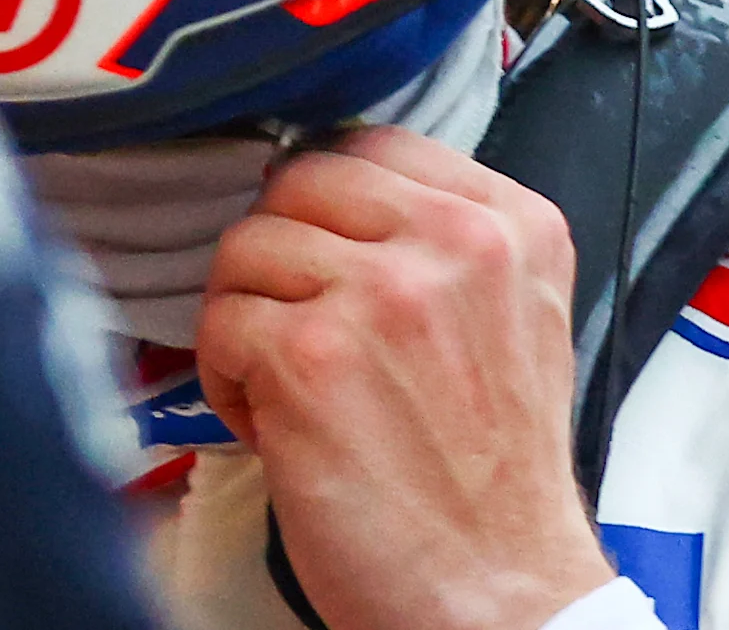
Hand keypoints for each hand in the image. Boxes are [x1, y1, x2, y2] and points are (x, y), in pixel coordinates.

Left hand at [195, 126, 610, 629]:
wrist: (504, 595)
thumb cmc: (490, 472)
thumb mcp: (511, 317)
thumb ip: (435, 236)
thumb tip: (318, 176)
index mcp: (509, 226)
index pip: (367, 143)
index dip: (324, 204)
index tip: (327, 261)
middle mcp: (454, 245)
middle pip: (294, 183)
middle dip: (279, 257)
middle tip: (303, 329)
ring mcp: (381, 295)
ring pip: (244, 247)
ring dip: (248, 319)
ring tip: (294, 385)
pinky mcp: (311, 355)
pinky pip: (217, 321)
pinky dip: (227, 377)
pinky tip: (275, 423)